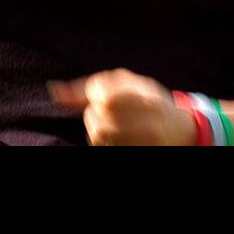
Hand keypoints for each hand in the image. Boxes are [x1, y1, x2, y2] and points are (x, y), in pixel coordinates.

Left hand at [48, 69, 196, 145]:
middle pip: (99, 118)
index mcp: (145, 93)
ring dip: (97, 130)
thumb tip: (54, 91)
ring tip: (110, 127)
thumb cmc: (144, 101)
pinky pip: (108, 147)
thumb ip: (89, 87)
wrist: (179, 129)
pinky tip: (115, 138)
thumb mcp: (124, 84)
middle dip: (93, 115)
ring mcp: (149, 138)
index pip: (104, 96)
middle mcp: (151, 116)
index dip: (95, 97)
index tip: (100, 97)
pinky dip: (105, 143)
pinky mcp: (143, 149)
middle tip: (104, 114)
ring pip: (99, 135)